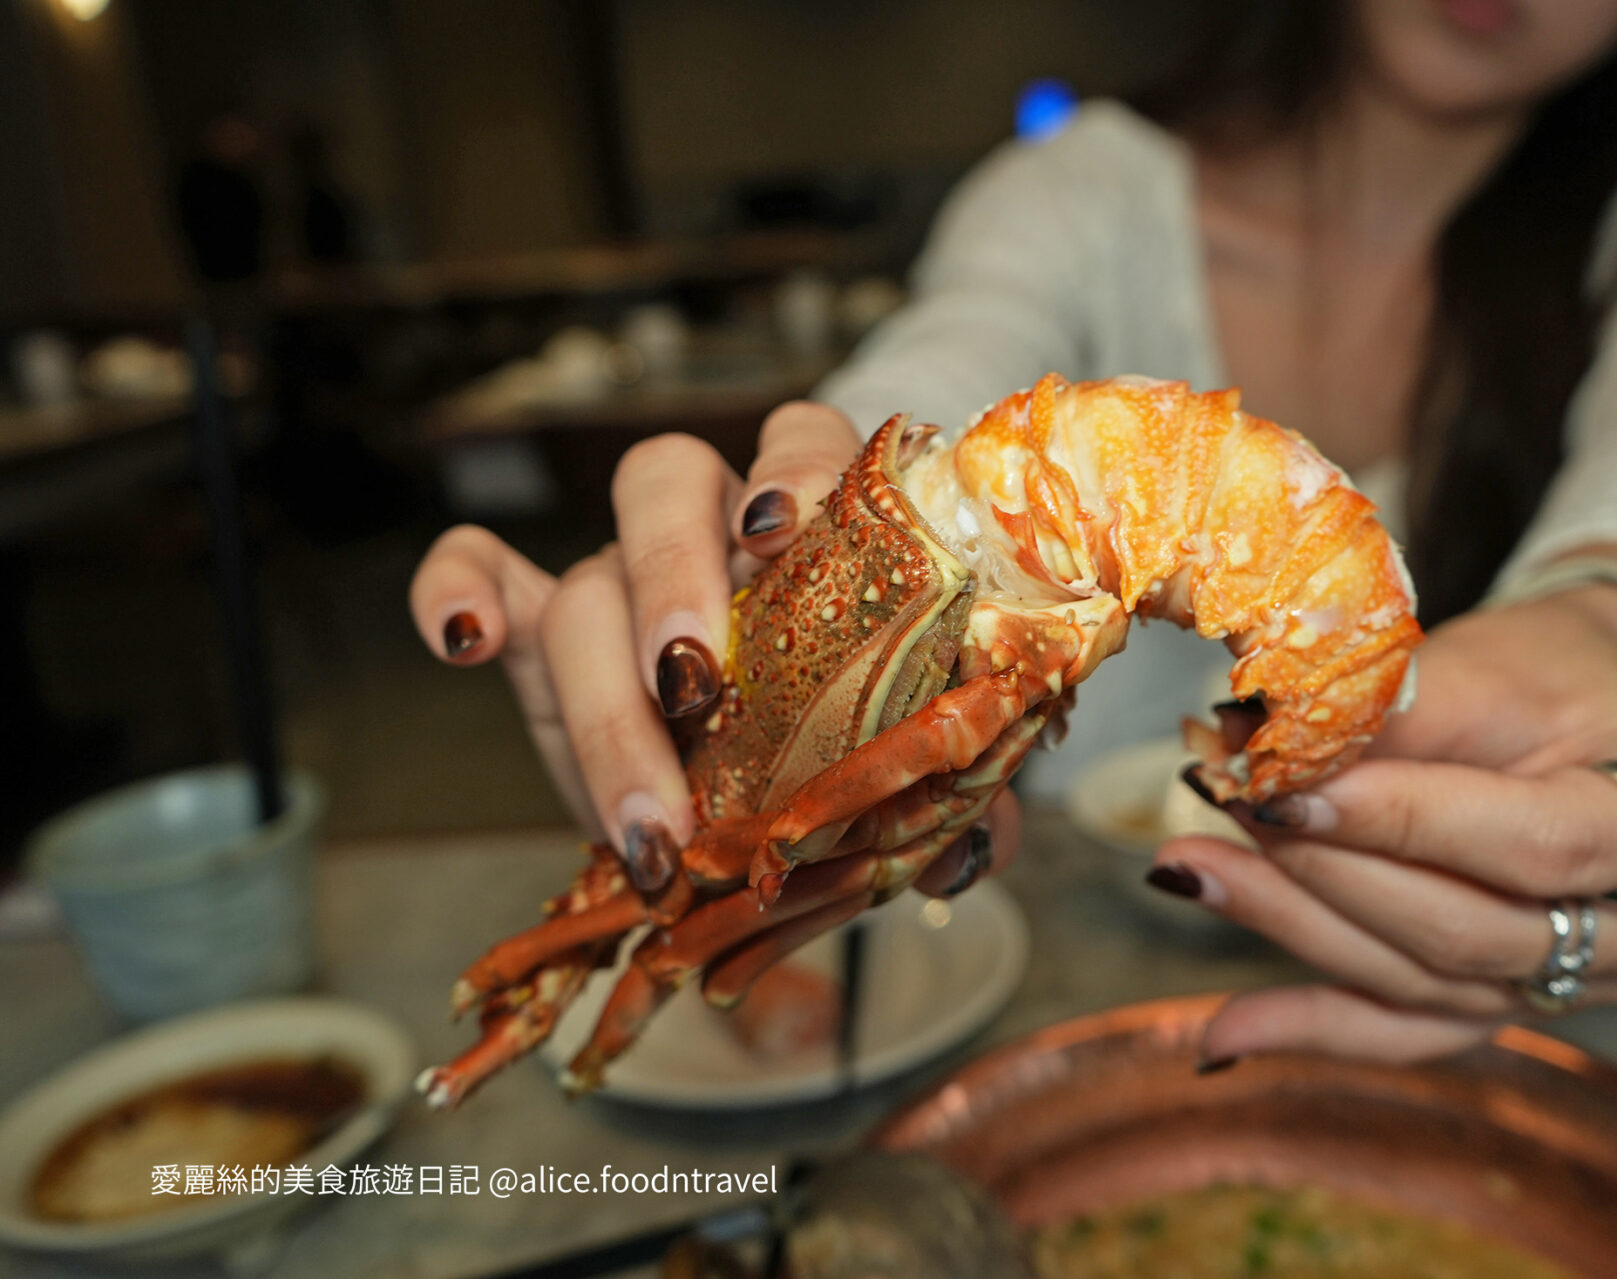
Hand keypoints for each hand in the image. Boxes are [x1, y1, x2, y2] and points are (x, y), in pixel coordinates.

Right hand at [409, 402, 1015, 894]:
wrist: (776, 771)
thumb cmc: (857, 734)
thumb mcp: (914, 758)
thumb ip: (957, 787)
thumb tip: (966, 849)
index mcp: (815, 522)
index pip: (802, 442)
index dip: (795, 473)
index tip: (785, 532)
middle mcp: (710, 525)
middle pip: (667, 486)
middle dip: (674, 578)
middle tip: (696, 692)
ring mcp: (619, 571)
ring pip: (583, 580)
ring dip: (605, 698)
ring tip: (650, 820)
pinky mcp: (540, 628)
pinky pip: (478, 569)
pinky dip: (452, 588)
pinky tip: (459, 640)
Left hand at [1151, 586, 1616, 1064]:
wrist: (1584, 709)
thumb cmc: (1546, 674)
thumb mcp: (1485, 664)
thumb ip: (1384, 717)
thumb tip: (1252, 745)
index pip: (1544, 843)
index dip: (1411, 825)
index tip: (1291, 791)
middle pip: (1482, 930)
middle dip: (1337, 875)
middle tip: (1226, 810)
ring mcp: (1602, 983)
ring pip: (1433, 984)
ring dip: (1299, 930)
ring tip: (1196, 869)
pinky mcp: (1522, 1008)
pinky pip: (1413, 1033)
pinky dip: (1314, 1027)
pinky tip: (1222, 1029)